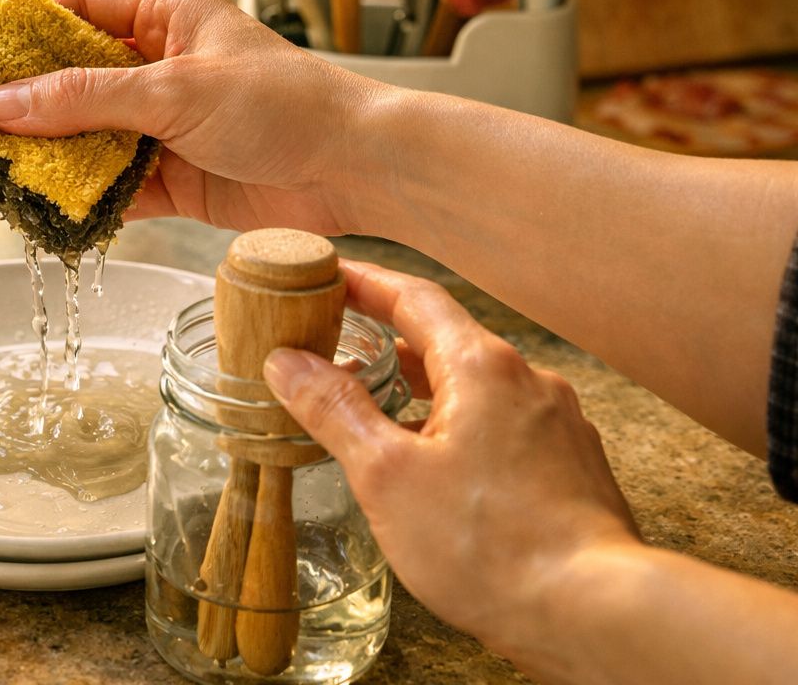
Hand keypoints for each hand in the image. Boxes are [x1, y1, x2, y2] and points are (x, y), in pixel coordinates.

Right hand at [0, 0, 386, 235]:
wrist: (355, 171)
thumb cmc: (284, 105)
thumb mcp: (175, 90)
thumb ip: (86, 99)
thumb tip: (3, 104)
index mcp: (168, 17)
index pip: (82, 7)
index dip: (29, 26)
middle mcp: (162, 68)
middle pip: (75, 78)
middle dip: (28, 101)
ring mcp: (166, 125)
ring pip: (90, 136)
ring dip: (51, 155)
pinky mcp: (176, 179)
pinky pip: (115, 187)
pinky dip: (85, 200)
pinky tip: (48, 211)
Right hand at [263, 261, 641, 657]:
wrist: (596, 612)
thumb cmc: (491, 545)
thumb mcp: (386, 475)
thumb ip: (335, 411)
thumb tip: (289, 363)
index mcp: (482, 367)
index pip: (414, 298)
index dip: (363, 282)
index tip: (326, 275)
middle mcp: (529, 381)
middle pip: (445, 341)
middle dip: (387, 341)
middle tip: (337, 345)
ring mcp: (557, 425)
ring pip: (476, 389)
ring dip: (423, 390)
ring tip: (376, 412)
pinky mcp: (570, 467)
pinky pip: (504, 427)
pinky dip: (460, 428)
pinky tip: (438, 467)